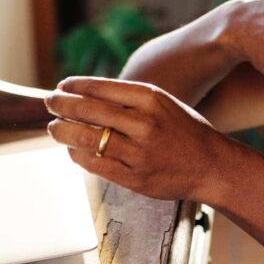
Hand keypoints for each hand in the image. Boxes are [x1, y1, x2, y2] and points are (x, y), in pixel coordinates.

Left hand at [45, 76, 222, 201]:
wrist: (212, 164)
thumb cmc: (186, 131)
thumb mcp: (164, 103)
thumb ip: (131, 99)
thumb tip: (87, 93)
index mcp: (152, 98)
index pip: (101, 87)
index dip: (75, 86)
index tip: (62, 85)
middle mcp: (145, 123)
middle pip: (89, 110)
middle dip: (62, 105)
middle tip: (50, 102)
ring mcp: (139, 152)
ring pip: (87, 139)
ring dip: (63, 131)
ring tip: (54, 127)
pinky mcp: (135, 178)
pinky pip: (95, 165)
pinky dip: (78, 156)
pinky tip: (72, 150)